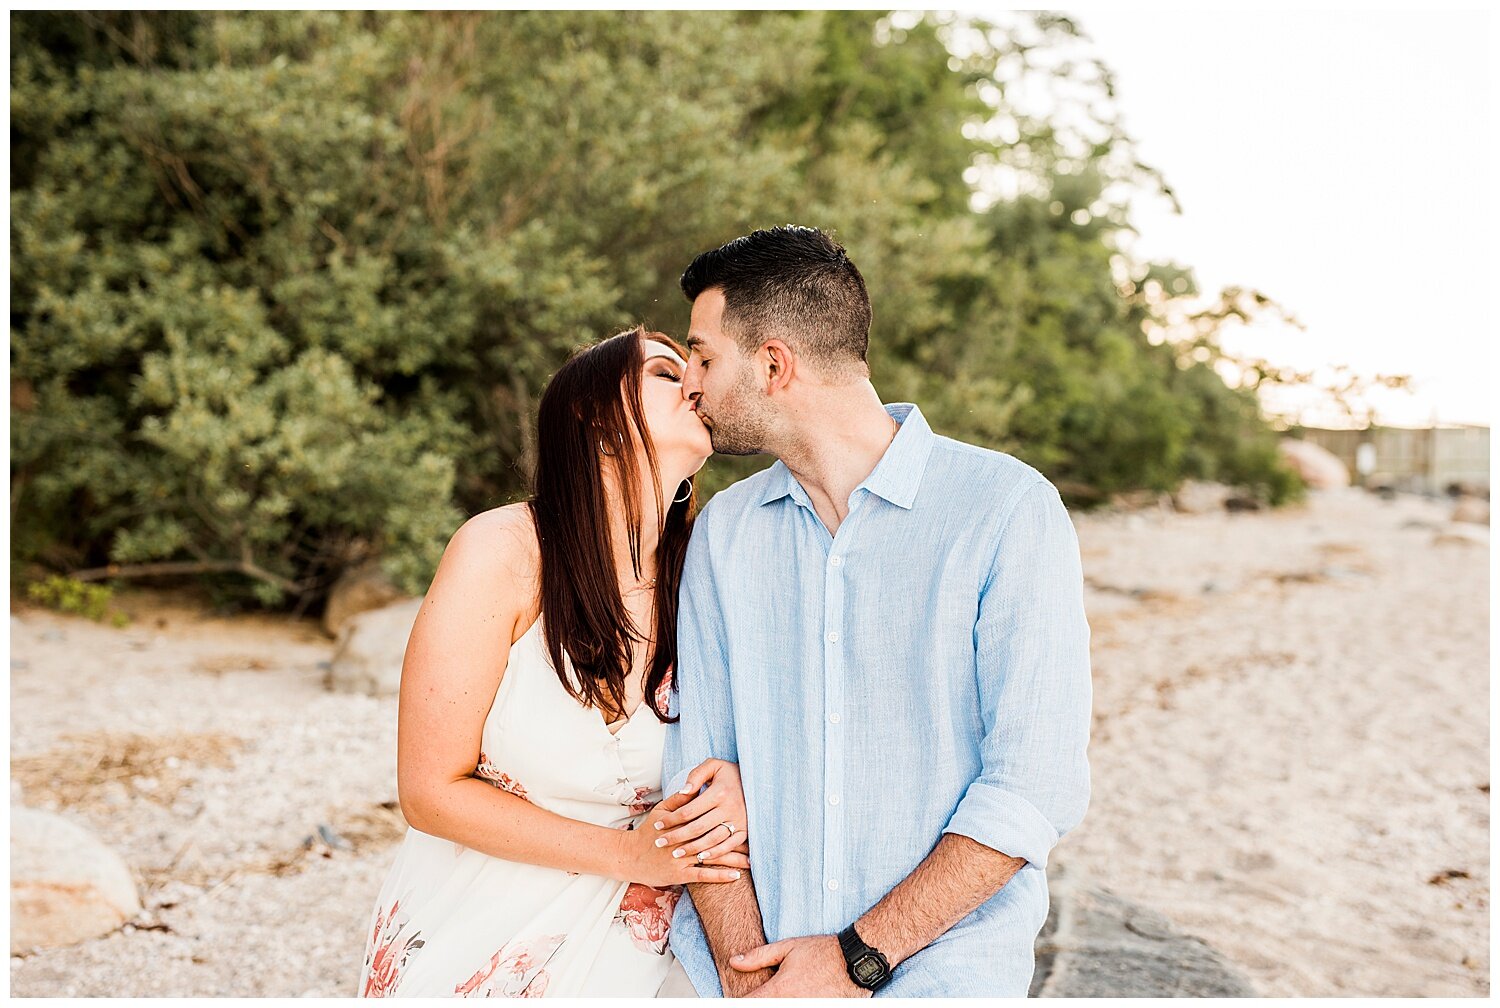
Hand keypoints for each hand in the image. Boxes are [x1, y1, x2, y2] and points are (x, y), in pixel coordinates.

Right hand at [617, 797, 748, 887]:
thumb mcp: (661, 810)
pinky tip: (735, 875)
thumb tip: (696, 788)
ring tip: (751, 860)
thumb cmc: (647, 832)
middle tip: (755, 839)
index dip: (726, 816)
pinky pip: (705, 875)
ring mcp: (682, 858)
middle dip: (736, 839)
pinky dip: (721, 875)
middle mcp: (683, 839)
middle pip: (714, 837)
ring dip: (733, 859)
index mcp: (681, 822)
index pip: (707, 817)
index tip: (744, 816)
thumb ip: (679, 800)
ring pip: (713, 856)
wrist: (630, 856)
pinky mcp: (680, 874)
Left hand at [651, 758, 749, 865]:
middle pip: (697, 828)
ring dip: (692, 849)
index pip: (689, 810)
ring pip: (711, 840)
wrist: (760, 781)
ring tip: (675, 853)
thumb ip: (696, 775)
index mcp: (720, 792)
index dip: (671, 819)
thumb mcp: (714, 766)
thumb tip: (683, 791)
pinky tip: (700, 858)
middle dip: (676, 837)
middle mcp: (730, 808)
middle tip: (660, 843)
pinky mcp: (746, 831)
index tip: (657, 825)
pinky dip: (714, 854)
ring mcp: (739, 821)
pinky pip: (728, 847)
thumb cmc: (730, 773)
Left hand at [731, 934, 870, 997]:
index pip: (747, 1003)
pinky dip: (795, 1005)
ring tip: (786, 994)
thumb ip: (757, 957)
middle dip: (759, 1002)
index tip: (736, 999)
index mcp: (778, 991)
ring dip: (778, 1004)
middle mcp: (790, 1005)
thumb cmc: (822, 952)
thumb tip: (733, 962)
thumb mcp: (787, 948)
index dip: (738, 1002)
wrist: (855, 962)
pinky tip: (798, 996)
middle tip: (764, 994)